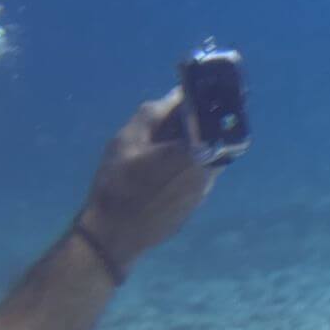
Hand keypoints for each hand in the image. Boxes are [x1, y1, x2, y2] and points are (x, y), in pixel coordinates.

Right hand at [75, 90, 214, 272]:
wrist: (114, 235)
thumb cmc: (118, 184)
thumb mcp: (128, 140)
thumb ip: (155, 112)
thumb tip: (178, 93)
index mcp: (196, 152)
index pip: (214, 117)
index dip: (204, 105)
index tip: (190, 98)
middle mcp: (208, 171)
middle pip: (211, 138)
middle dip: (193, 127)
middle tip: (166, 126)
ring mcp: (204, 192)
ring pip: (204, 159)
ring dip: (188, 148)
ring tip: (157, 150)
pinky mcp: (195, 205)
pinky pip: (196, 177)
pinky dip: (184, 168)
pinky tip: (158, 173)